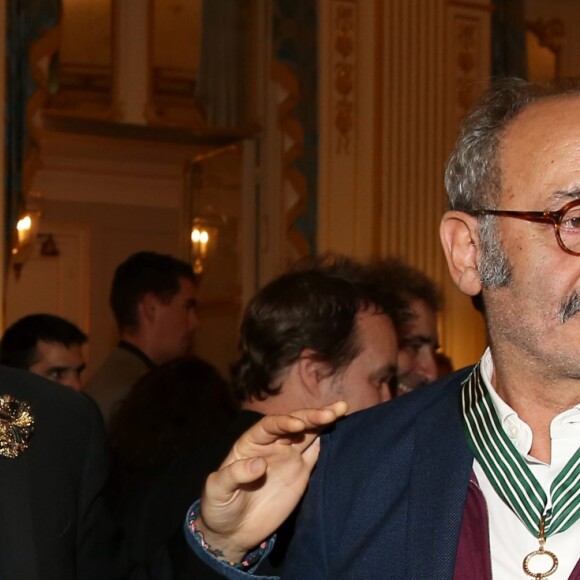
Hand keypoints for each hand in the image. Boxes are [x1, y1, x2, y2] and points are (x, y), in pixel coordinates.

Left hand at [196, 401, 347, 562]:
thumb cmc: (219, 507)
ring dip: (324, 421)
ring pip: (309, 433)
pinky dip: (326, 441)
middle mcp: (272, 444)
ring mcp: (288, 457)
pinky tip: (338, 429)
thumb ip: (234, 475)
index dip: (284, 422)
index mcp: (251, 442)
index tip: (298, 425)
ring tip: (342, 409)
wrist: (233, 531)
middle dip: (312, 416)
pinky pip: (315, 453)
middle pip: (294, 424)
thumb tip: (259, 464)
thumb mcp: (217, 491)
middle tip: (331, 412)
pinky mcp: (300, 473)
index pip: (270, 426)